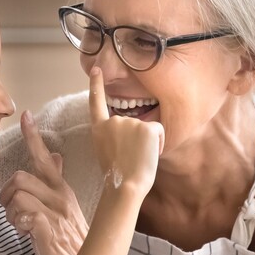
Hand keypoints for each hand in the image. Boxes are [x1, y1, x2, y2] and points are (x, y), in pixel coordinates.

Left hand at [0, 111, 89, 254]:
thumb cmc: (73, 242)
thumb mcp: (67, 208)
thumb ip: (57, 183)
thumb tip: (56, 157)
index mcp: (62, 191)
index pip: (46, 159)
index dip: (34, 137)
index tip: (26, 115)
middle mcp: (60, 198)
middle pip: (21, 178)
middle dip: (6, 193)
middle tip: (10, 210)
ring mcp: (55, 214)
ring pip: (17, 197)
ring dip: (11, 214)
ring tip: (22, 227)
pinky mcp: (48, 231)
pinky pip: (23, 216)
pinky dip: (19, 225)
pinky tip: (27, 235)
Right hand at [87, 67, 162, 195]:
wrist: (124, 186)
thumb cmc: (117, 177)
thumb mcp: (106, 151)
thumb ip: (112, 136)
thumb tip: (125, 134)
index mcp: (99, 129)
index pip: (96, 102)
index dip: (96, 85)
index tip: (96, 69)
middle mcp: (113, 121)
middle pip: (133, 124)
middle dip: (137, 140)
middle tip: (130, 158)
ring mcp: (130, 123)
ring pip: (146, 129)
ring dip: (147, 144)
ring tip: (138, 159)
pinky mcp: (146, 128)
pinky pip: (158, 132)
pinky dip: (159, 144)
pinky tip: (150, 155)